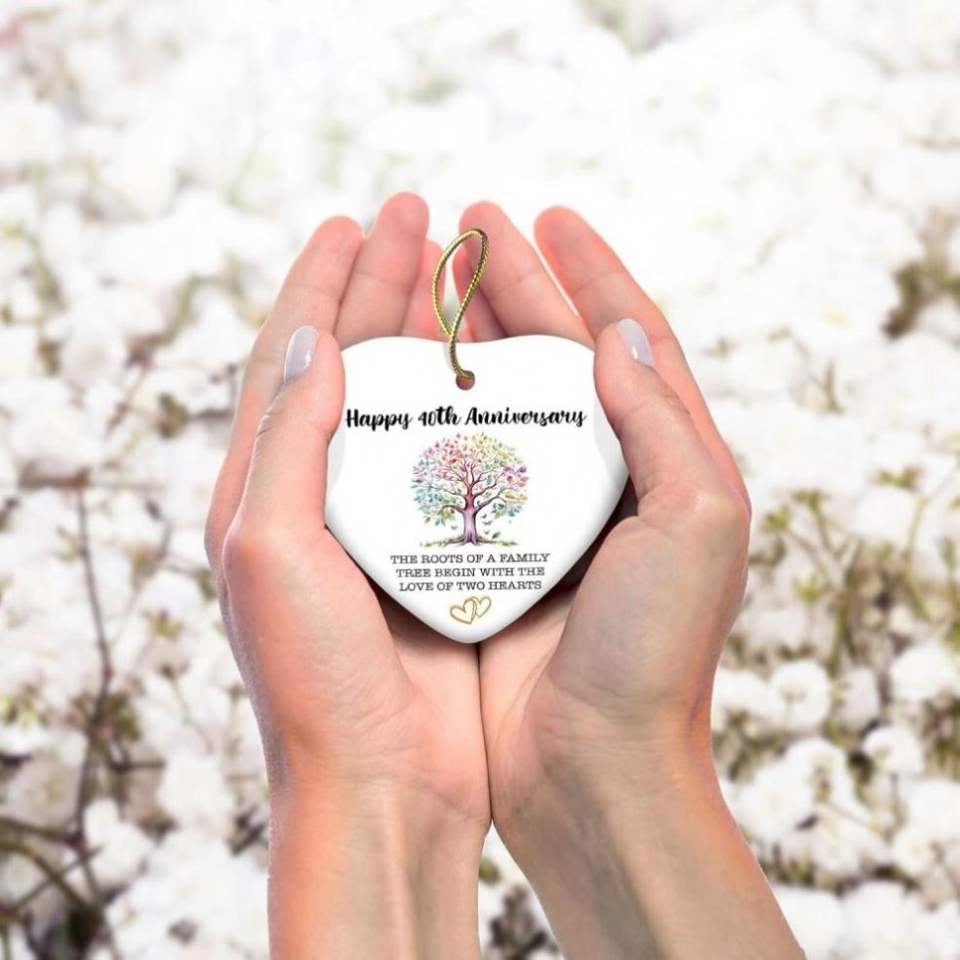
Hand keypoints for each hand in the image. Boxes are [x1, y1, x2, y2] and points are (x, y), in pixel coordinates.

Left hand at [205, 194, 486, 958]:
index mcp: (264, 489)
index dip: (320, 281)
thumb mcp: (270, 546)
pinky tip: (502, 368)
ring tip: (464, 270)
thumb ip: (287, 438)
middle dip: (382, 285)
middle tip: (422, 217)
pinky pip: (456, 452)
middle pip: (351, 363)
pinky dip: (473, 400)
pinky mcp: (438, 548)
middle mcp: (321, 495)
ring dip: (432, 332)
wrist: (383, 783)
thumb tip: (312, 336)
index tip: (357, 219)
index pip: (289, 355)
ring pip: (408, 400)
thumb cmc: (314, 678)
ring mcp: (383, 519)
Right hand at [451, 203, 801, 957]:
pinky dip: (439, 407)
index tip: (548, 216)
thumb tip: (623, 334)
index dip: (591, 270)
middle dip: (518, 283)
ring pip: (504, 395)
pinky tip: (406, 374)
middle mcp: (605, 474)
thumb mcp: (696, 524)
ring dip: (472, 334)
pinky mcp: (493, 542)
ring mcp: (545, 505)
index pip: (631, 337)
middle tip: (470, 223)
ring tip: (430, 276)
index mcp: (666, 459)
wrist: (592, 764)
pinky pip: (461, 454)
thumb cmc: (653, 652)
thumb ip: (666, 422)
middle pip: (559, 352)